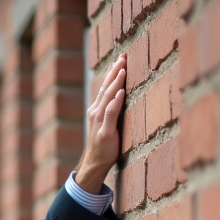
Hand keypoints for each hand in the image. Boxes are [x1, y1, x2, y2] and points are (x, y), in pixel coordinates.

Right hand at [75, 54, 126, 194]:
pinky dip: (114, 102)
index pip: (106, 86)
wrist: (95, 163)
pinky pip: (110, 114)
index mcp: (98, 108)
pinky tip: (120, 92)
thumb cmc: (106, 144)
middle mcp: (96, 111)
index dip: (114, 71)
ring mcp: (99, 121)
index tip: (122, 57)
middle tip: (124, 55)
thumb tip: (124, 93)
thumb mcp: (109, 123)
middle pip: (106, 87)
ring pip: (107, 97)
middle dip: (115, 70)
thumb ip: (113, 109)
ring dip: (115, 81)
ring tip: (123, 68)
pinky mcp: (105, 132)